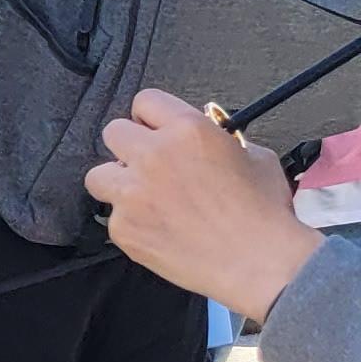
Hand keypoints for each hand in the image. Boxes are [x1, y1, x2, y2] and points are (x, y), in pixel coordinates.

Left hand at [86, 88, 323, 324]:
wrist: (256, 260)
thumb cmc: (262, 211)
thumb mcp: (254, 155)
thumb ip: (220, 139)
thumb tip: (208, 135)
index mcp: (188, 129)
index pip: (145, 101)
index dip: (150, 116)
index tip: (154, 129)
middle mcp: (154, 156)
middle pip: (114, 132)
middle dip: (129, 145)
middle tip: (148, 164)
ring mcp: (132, 193)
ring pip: (98, 175)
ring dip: (117, 182)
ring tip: (144, 197)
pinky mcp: (123, 227)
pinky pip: (112, 216)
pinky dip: (129, 221)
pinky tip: (157, 228)